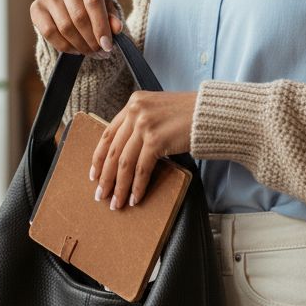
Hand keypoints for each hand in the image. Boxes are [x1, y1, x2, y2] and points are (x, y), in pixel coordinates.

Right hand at [30, 0, 122, 57]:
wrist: (72, 3)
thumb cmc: (94, 4)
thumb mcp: (107, 8)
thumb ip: (112, 17)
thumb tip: (116, 28)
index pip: (94, 2)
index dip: (101, 27)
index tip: (107, 46)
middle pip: (79, 17)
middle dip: (91, 40)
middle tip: (100, 52)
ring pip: (65, 27)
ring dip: (80, 45)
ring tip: (90, 52)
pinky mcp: (37, 7)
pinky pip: (49, 32)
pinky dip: (64, 46)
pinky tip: (76, 50)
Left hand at [90, 90, 198, 208]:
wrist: (212, 113)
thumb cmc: (190, 114)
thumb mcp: (159, 110)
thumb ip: (142, 122)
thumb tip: (127, 152)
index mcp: (134, 102)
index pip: (108, 133)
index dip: (99, 157)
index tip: (94, 174)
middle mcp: (136, 111)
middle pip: (114, 150)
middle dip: (105, 177)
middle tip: (101, 195)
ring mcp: (145, 125)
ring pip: (124, 163)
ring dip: (119, 186)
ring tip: (116, 203)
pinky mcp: (156, 139)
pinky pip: (141, 169)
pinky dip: (137, 186)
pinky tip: (135, 198)